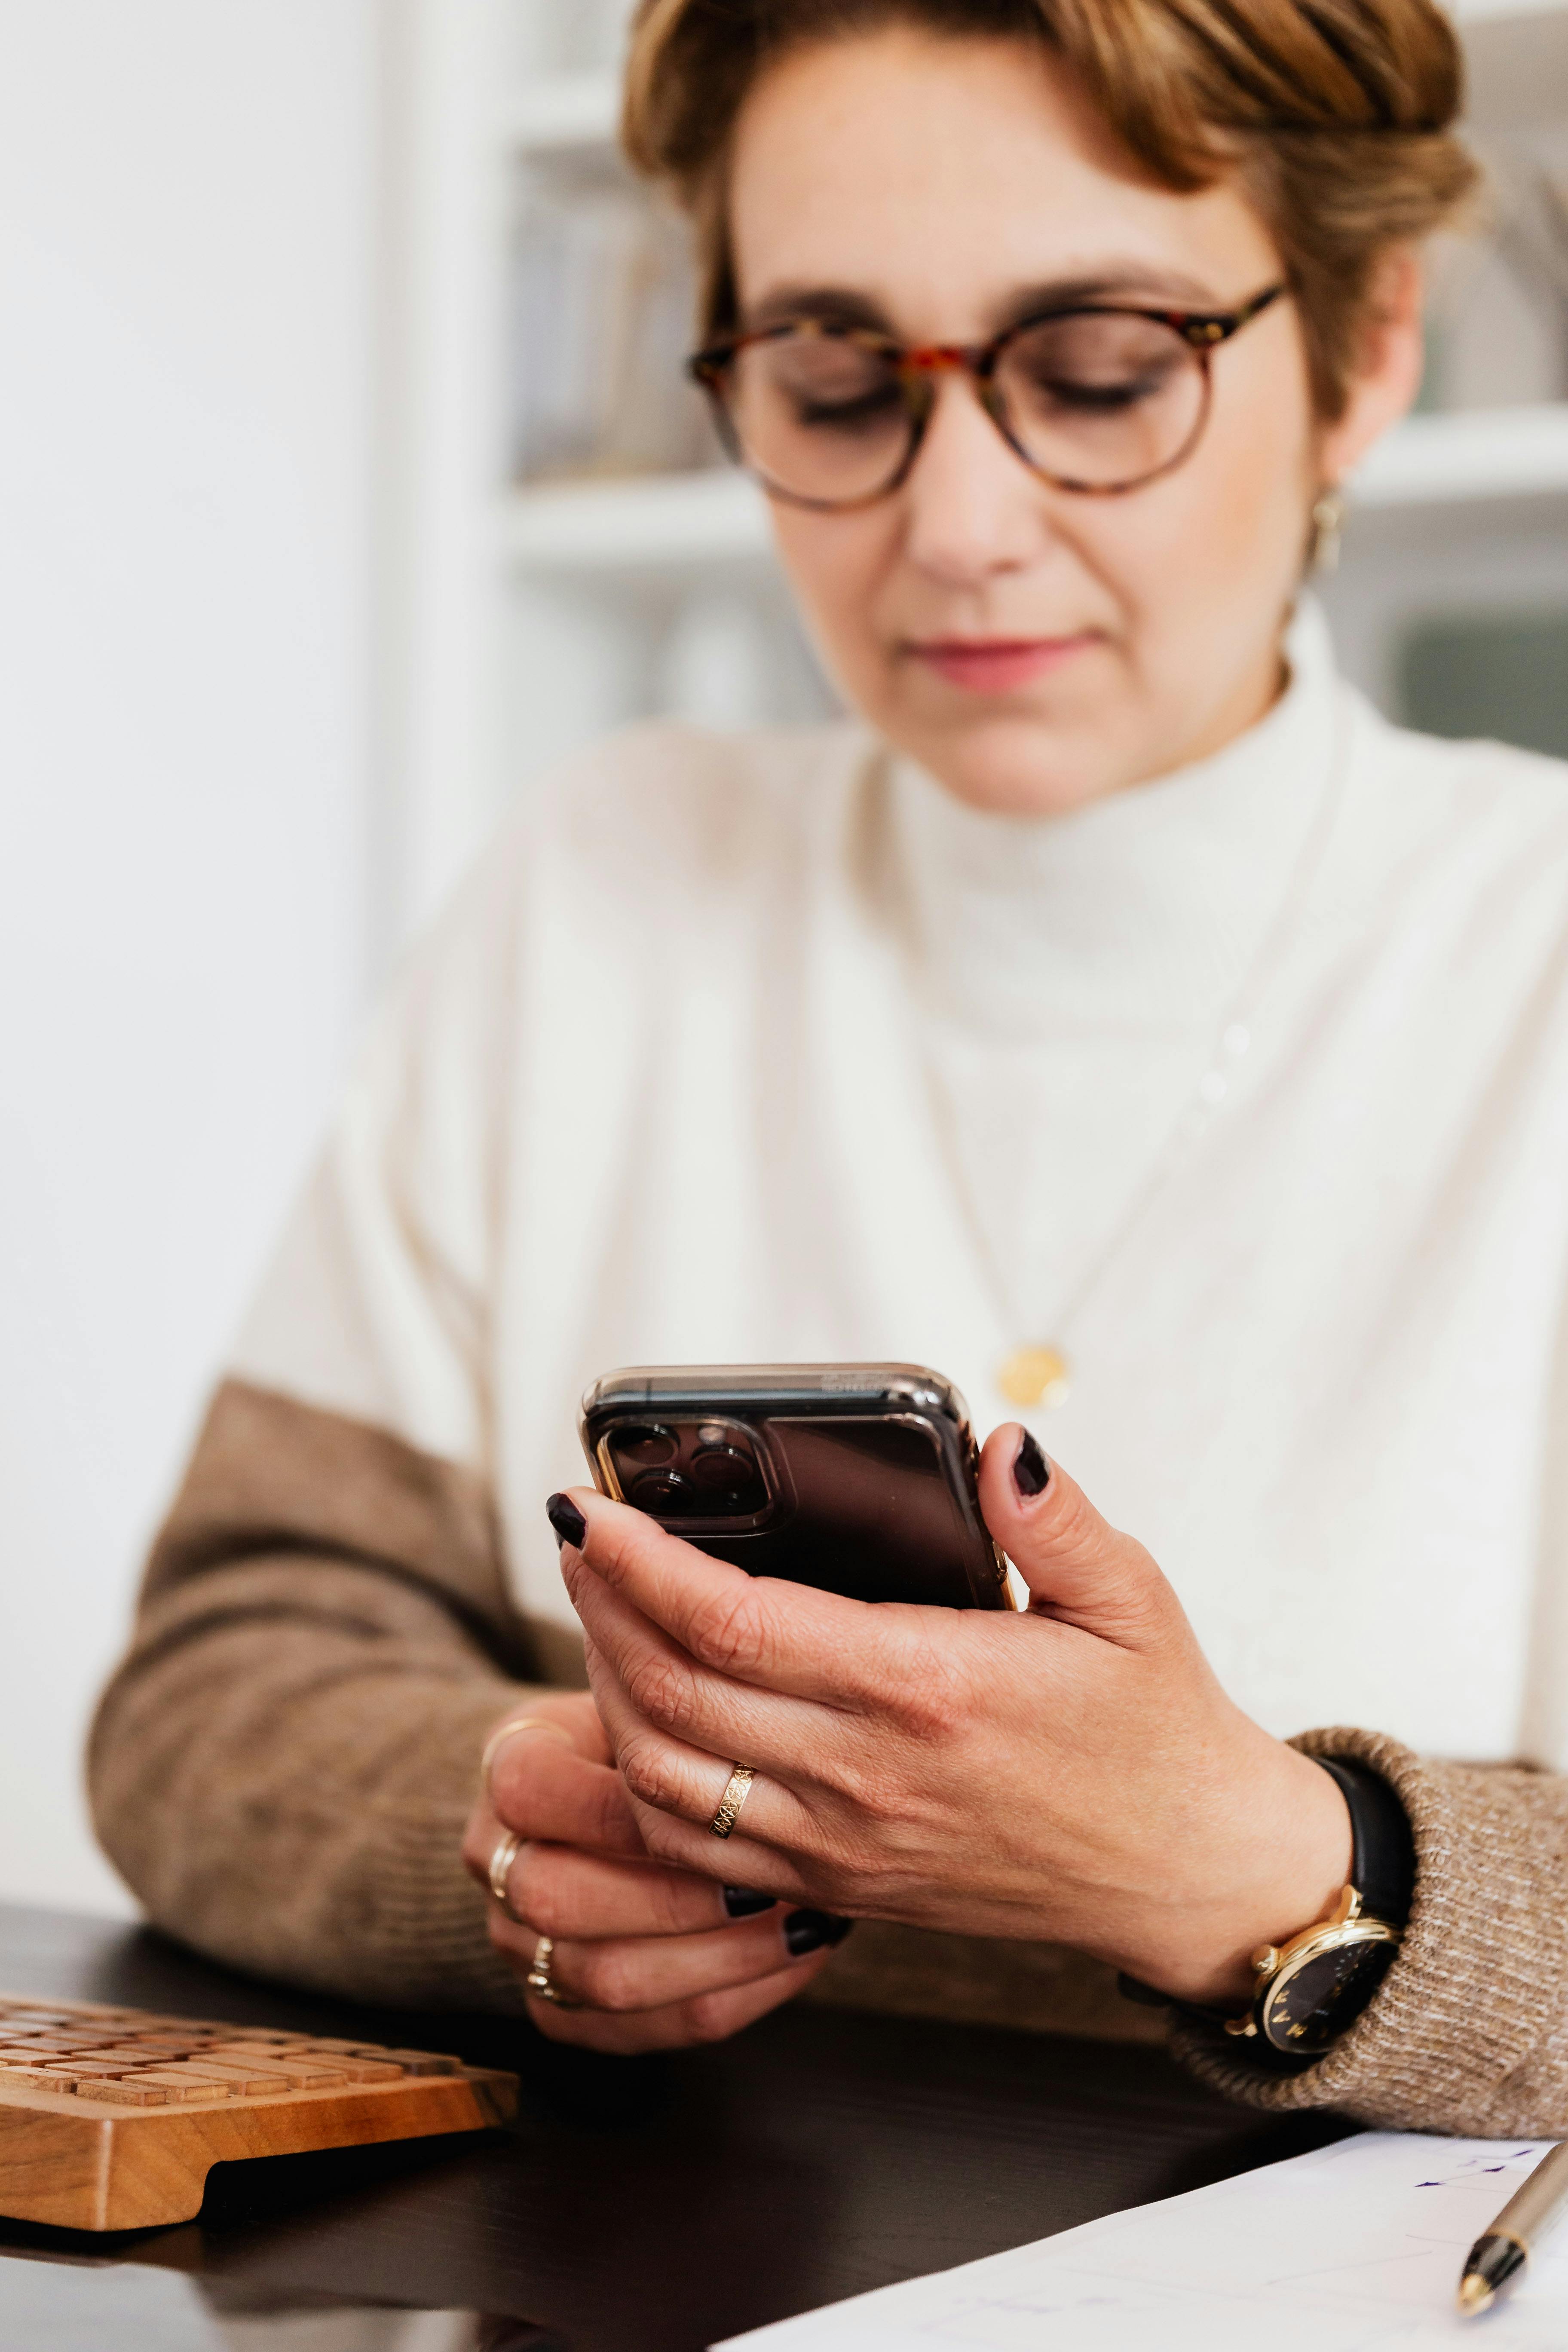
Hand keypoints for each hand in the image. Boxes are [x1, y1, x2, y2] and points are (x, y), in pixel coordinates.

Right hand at [460, 1689, 847, 2050]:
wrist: (616, 1794)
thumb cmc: (652, 1735)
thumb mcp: (649, 1700)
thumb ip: (674, 1713)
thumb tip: (754, 1722)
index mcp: (507, 1768)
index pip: (535, 1793)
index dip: (631, 1809)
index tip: (732, 1805)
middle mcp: (498, 1862)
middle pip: (557, 1901)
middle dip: (677, 1900)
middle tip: (774, 1883)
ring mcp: (518, 1943)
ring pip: (602, 1977)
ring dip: (716, 1959)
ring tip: (800, 1924)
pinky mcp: (557, 2007)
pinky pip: (637, 2030)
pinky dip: (726, 1999)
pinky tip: (792, 1959)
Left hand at [556, 1431, 1352, 2005]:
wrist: (1186, 1872)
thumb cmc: (1157, 1729)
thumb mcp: (1132, 1599)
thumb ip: (1054, 1519)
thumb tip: (999, 1442)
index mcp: (927, 1690)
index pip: (733, 1621)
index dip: (641, 1562)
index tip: (593, 1507)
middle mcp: (867, 1775)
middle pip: (672, 1692)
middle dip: (599, 1607)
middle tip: (576, 1538)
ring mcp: (844, 1842)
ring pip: (663, 1775)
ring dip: (607, 1691)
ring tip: (598, 1613)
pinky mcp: (840, 1884)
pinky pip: (696, 1846)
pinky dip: (644, 1776)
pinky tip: (642, 1713)